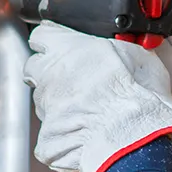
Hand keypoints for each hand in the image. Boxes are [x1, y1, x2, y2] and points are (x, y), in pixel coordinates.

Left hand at [24, 22, 171, 171]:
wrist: (131, 134)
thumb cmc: (136, 94)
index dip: (52, 41)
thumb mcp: (136, 55)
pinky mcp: (46, 137)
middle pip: (35, 68)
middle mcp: (49, 75)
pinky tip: (86, 136)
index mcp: (66, 48)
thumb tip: (124, 51)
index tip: (60, 46)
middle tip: (73, 81)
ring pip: (44, 102)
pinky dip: (65, 136)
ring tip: (88, 112)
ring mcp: (45, 107)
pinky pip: (51, 135)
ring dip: (60, 105)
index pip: (43, 35)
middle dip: (48, 73)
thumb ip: (117, 49)